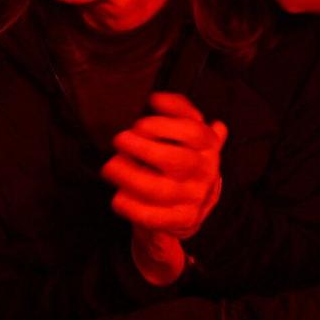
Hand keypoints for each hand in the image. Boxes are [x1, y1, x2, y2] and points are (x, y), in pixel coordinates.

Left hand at [103, 92, 227, 276]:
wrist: (191, 206)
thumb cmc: (182, 160)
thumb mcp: (188, 133)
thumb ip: (177, 109)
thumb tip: (157, 98)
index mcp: (209, 146)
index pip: (193, 132)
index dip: (164, 124)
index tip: (139, 123)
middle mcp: (205, 172)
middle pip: (175, 160)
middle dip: (142, 148)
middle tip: (119, 140)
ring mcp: (194, 198)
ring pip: (160, 189)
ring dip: (129, 176)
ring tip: (110, 167)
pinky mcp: (181, 221)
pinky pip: (153, 217)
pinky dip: (132, 207)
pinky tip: (118, 197)